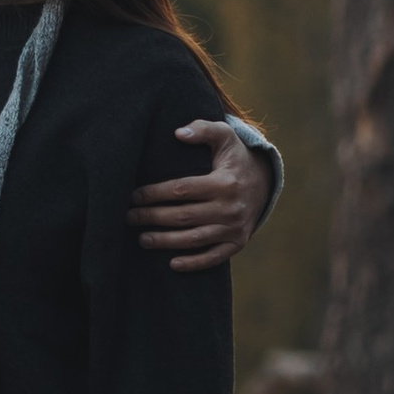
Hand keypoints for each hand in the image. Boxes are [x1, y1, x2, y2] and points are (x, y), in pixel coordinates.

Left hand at [130, 120, 270, 270]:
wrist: (264, 182)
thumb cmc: (233, 157)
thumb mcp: (223, 136)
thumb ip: (202, 129)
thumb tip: (178, 133)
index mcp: (224, 182)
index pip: (181, 190)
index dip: (154, 194)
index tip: (133, 196)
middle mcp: (230, 208)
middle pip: (183, 216)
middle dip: (152, 218)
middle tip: (128, 218)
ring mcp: (235, 228)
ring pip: (194, 239)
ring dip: (165, 242)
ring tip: (142, 239)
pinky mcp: (238, 242)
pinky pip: (214, 257)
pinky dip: (194, 263)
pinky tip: (172, 264)